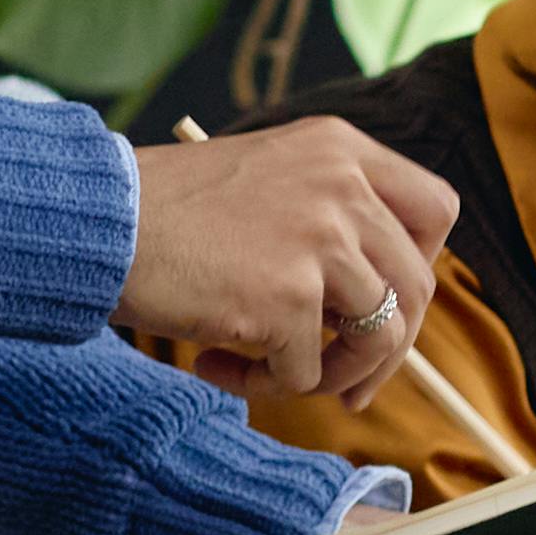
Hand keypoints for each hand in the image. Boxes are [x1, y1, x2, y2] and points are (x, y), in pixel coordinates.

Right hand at [124, 118, 454, 399]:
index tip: (388, 299)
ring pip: (380, 338)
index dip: (423, 264)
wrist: (98, 222)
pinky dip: (264, 385)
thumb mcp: (266, 176)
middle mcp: (342, 187)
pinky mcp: (289, 300)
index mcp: (340, 149)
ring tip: (277, 376)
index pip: (437, 208)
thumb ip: (328, 214)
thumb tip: (379, 301)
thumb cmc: (165, 210)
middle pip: (418, 286)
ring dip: (335, 376)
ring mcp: (321, 242)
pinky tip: (213, 364)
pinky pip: (307, 373)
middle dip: (389, 348)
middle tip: (349, 381)